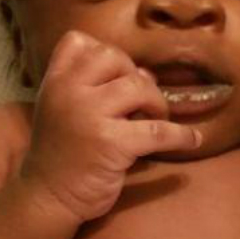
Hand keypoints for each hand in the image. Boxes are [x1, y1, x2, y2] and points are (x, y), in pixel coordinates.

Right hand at [20, 31, 200, 221]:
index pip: (78, 42)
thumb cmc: (63, 153)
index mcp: (55, 82)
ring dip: (155, 103)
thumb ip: (98, 87)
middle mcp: (69, 92)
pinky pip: (158, 131)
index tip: (117, 77)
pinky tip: (192, 140)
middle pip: (114, 57)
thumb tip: (147, 74)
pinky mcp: (111, 143)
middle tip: (139, 103)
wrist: (48, 196)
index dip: (105, 55)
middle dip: (134, 76)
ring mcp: (90, 115)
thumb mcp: (67, 110)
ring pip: (139, 86)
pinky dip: (180, 135)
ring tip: (155, 120)